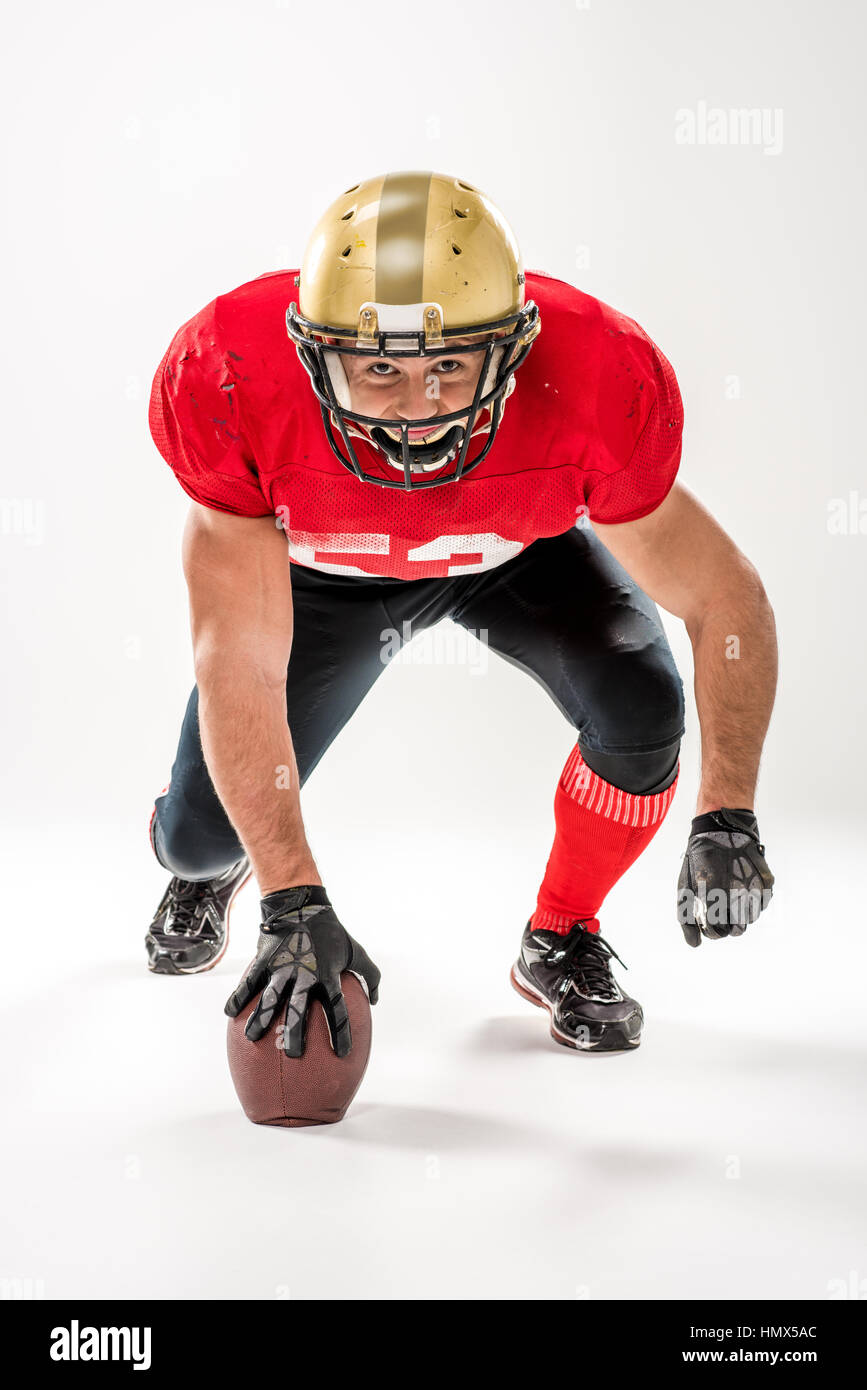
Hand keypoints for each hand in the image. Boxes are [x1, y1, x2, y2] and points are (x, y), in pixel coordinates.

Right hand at [224, 885, 379, 1056]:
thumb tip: (375, 1001)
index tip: (342, 1054)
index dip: (340, 1032)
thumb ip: (370, 975)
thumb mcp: (355, 951)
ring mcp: (282, 967)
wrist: (302, 904)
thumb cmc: (331, 932)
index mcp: (327, 975)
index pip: (337, 1009)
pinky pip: (249, 981)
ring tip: (252, 1037)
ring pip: (270, 998)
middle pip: (299, 1009)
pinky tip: (230, 1012)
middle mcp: (305, 974)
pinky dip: (238, 996)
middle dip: (295, 1034)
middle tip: (294, 1055)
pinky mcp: (264, 959)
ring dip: (260, 1018)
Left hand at [677, 808, 773, 946]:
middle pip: (737, 930)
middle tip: (720, 911)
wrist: (722, 830)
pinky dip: (751, 901)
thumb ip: (687, 919)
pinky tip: (740, 887)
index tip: (709, 923)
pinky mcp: (766, 883)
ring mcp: (754, 889)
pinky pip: (761, 904)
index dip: (712, 931)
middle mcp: (737, 894)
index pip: (717, 932)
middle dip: (727, 926)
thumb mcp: (685, 888)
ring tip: (729, 895)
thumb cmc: (700, 861)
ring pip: (750, 919)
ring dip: (740, 914)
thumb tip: (696, 944)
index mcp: (714, 896)